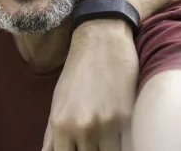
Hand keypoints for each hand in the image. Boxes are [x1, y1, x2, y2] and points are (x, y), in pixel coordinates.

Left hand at [42, 19, 138, 150]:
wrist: (101, 41)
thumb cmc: (77, 74)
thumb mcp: (57, 103)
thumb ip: (52, 137)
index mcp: (60, 125)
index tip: (79, 150)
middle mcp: (81, 127)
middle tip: (92, 143)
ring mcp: (106, 124)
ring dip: (106, 149)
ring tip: (105, 139)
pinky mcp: (127, 118)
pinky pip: (127, 147)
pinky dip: (124, 145)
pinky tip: (119, 137)